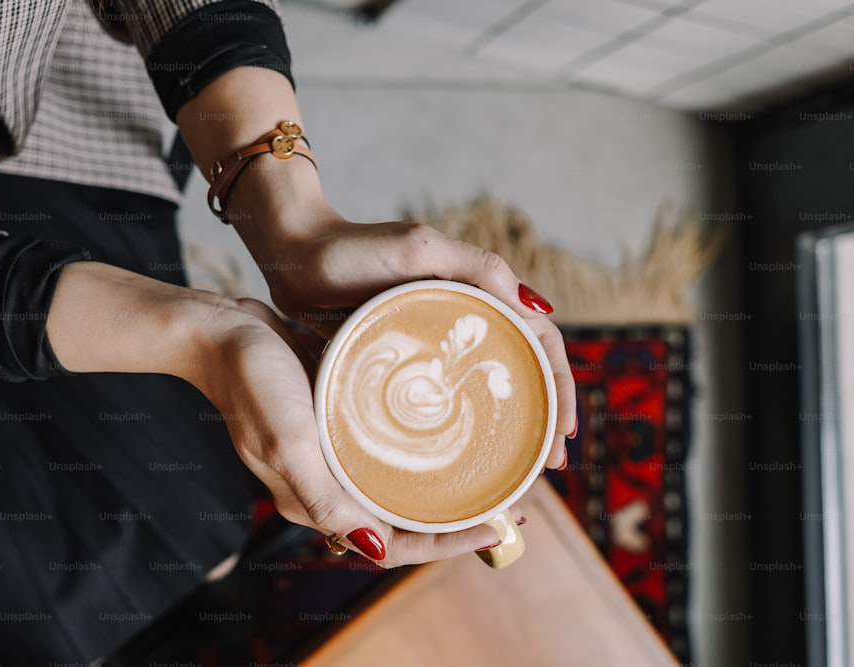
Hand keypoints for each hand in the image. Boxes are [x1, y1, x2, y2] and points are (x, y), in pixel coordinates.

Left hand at [173, 68, 575, 461]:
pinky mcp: (404, 361)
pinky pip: (445, 398)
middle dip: (544, 417)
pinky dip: (464, 426)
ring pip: (486, 389)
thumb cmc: (350, 248)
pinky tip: (463, 458)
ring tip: (520, 472)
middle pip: (521, 371)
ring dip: (511, 427)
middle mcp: (464, 317)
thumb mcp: (417, 249)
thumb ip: (476, 267)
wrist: (291, 258)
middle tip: (550, 466)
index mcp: (478, 291)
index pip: (539, 341)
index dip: (559, 385)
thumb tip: (538, 307)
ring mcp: (433, 343)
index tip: (563, 431)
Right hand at [191, 297, 521, 566]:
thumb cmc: (250, 383)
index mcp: (316, 502)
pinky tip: (448, 429)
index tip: (497, 526)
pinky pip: (384, 450)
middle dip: (456, 521)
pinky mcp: (332, 424)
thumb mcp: (288, 441)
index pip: (393, 547)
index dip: (449, 544)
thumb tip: (377, 550)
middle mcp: (326, 487)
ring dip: (443, 487)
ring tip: (490, 469)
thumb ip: (326, 499)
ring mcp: (329, 456)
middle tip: (508, 500)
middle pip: (402, 522)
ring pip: (397, 487)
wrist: (218, 334)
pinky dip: (419, 451)